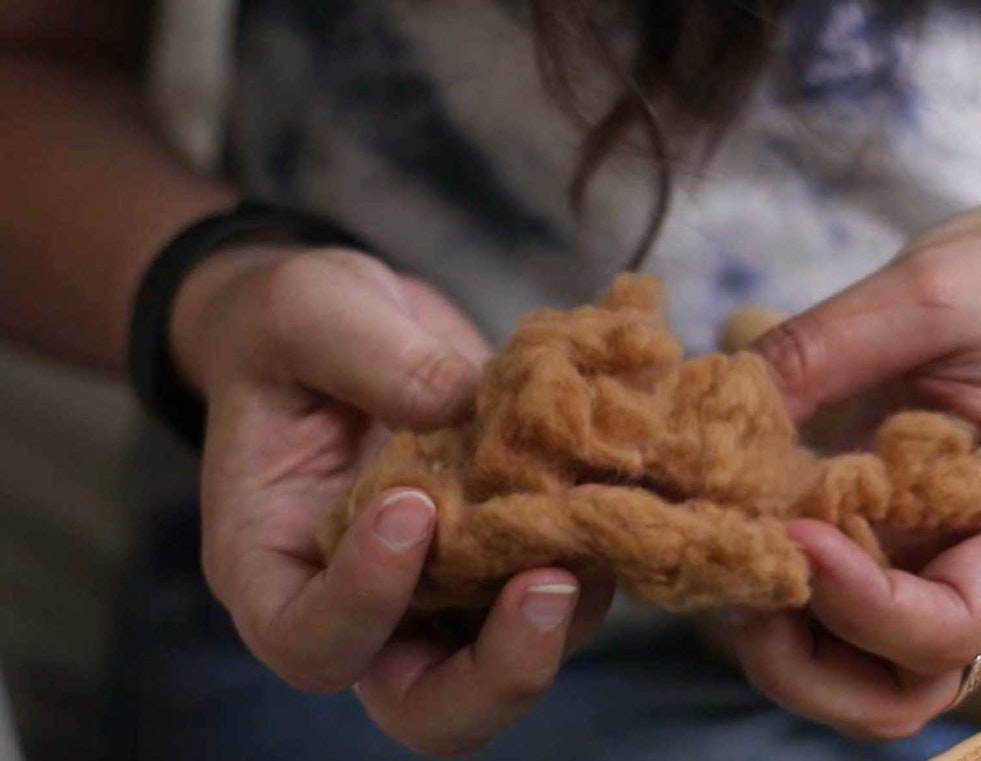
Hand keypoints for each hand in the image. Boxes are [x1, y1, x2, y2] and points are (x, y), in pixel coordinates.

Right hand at [171, 246, 614, 754]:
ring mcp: (442, 591)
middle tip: (549, 584)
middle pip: (424, 704)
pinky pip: (556, 591)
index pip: (308, 640)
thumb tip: (460, 403)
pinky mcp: (505, 554)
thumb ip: (373, 357)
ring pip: (509, 663)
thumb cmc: (295, 324)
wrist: (352, 322)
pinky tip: (621, 491)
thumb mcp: (309, 312)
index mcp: (273, 562)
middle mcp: (361, 603)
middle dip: (496, 670)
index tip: (412, 509)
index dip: (361, 603)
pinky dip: (594, 557)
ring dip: (566, 614)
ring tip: (604, 521)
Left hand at [717, 193, 980, 738]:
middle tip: (742, 574)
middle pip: (899, 688)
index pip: (958, 623)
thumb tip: (719, 408)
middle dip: (806, 657)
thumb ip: (826, 347)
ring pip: (856, 669)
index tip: (798, 533)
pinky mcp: (892, 540)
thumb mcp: (933, 287)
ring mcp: (938, 563)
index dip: (863, 603)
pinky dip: (776, 587)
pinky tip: (738, 520)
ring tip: (730, 553)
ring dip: (781, 639)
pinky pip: (830, 607)